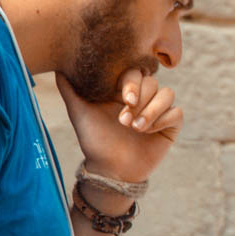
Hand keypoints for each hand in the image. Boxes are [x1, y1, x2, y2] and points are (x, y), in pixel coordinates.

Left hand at [58, 67, 182, 183]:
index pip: (135, 71)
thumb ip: (70, 89)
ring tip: (136, 129)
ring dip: (152, 111)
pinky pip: (176, 113)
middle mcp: (143, 96)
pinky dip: (163, 120)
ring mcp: (158, 110)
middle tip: (124, 120)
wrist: (110, 169)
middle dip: (140, 101)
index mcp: (124, 89)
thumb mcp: (79, 112)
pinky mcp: (170, 125)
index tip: (125, 99)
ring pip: (167, 94)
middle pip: (153, 82)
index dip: (132, 82)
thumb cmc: (95, 140)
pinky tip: (148, 133)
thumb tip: (57, 67)